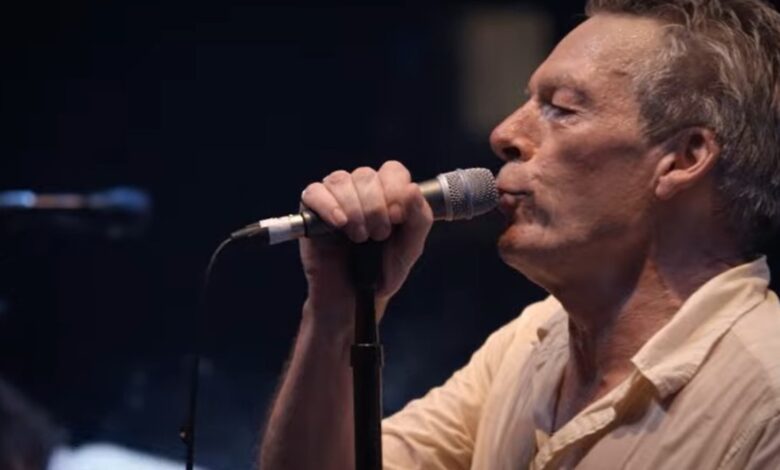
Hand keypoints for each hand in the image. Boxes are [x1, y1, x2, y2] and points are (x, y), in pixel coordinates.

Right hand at [299, 161, 432, 331]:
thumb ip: (419, 219)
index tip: (397, 217)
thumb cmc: (383, 269)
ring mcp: (335, 196)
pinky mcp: (311, 208)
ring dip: (354, 209)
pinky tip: (339, 223)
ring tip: (359, 237)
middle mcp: (361, 188)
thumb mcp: (410, 247)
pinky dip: (328, 206)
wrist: (354, 295)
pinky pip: (315, 193)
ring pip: (340, 180)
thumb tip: (412, 189)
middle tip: (378, 235)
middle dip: (375, 207)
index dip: (395, 190)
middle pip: (366, 175)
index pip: (392, 170)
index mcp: (387, 191)